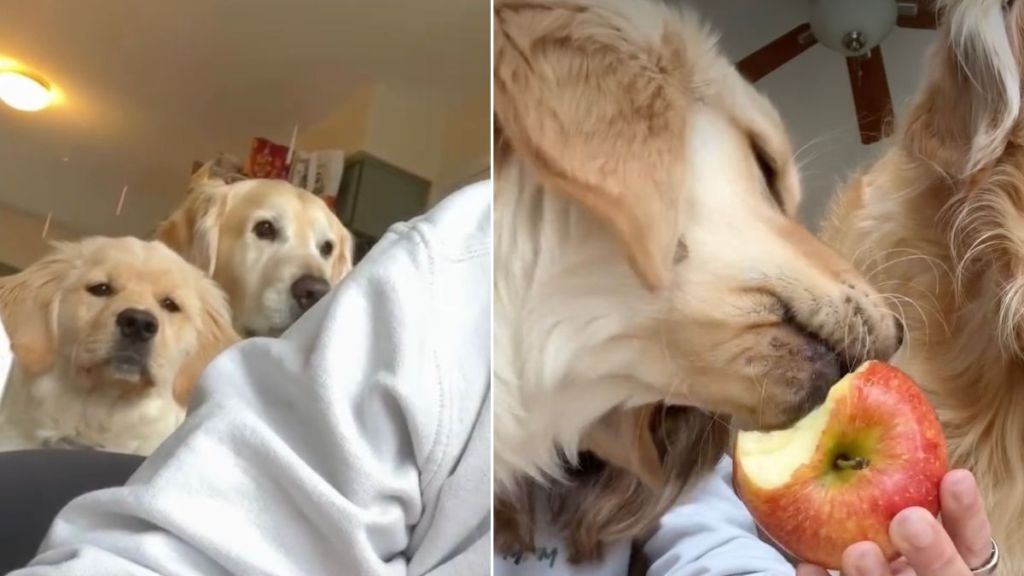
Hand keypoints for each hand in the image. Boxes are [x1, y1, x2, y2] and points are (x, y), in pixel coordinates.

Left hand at [795, 470, 991, 575]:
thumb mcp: (900, 507)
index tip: (956, 476)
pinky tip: (808, 566)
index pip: (971, 541)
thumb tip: (852, 432)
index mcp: (951, 558)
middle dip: (931, 550)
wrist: (861, 564)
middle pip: (942, 575)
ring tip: (858, 552)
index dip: (966, 512)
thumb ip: (898, 485)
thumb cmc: (875, 524)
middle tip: (908, 520)